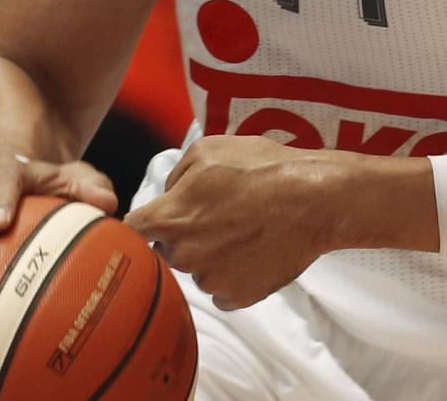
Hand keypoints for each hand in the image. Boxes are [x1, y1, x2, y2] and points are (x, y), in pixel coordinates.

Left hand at [123, 136, 350, 311]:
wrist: (315, 200)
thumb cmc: (264, 168)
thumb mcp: (209, 149)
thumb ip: (175, 174)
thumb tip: (168, 193)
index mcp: (169, 217)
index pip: (130, 231)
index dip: (143, 223)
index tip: (156, 221)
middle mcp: (182, 254)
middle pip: (166, 250)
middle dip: (184, 236)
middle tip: (218, 217)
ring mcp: (209, 280)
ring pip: (196, 271)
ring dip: (210, 256)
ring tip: (244, 231)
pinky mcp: (236, 297)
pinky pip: (222, 291)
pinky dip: (234, 276)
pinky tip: (254, 252)